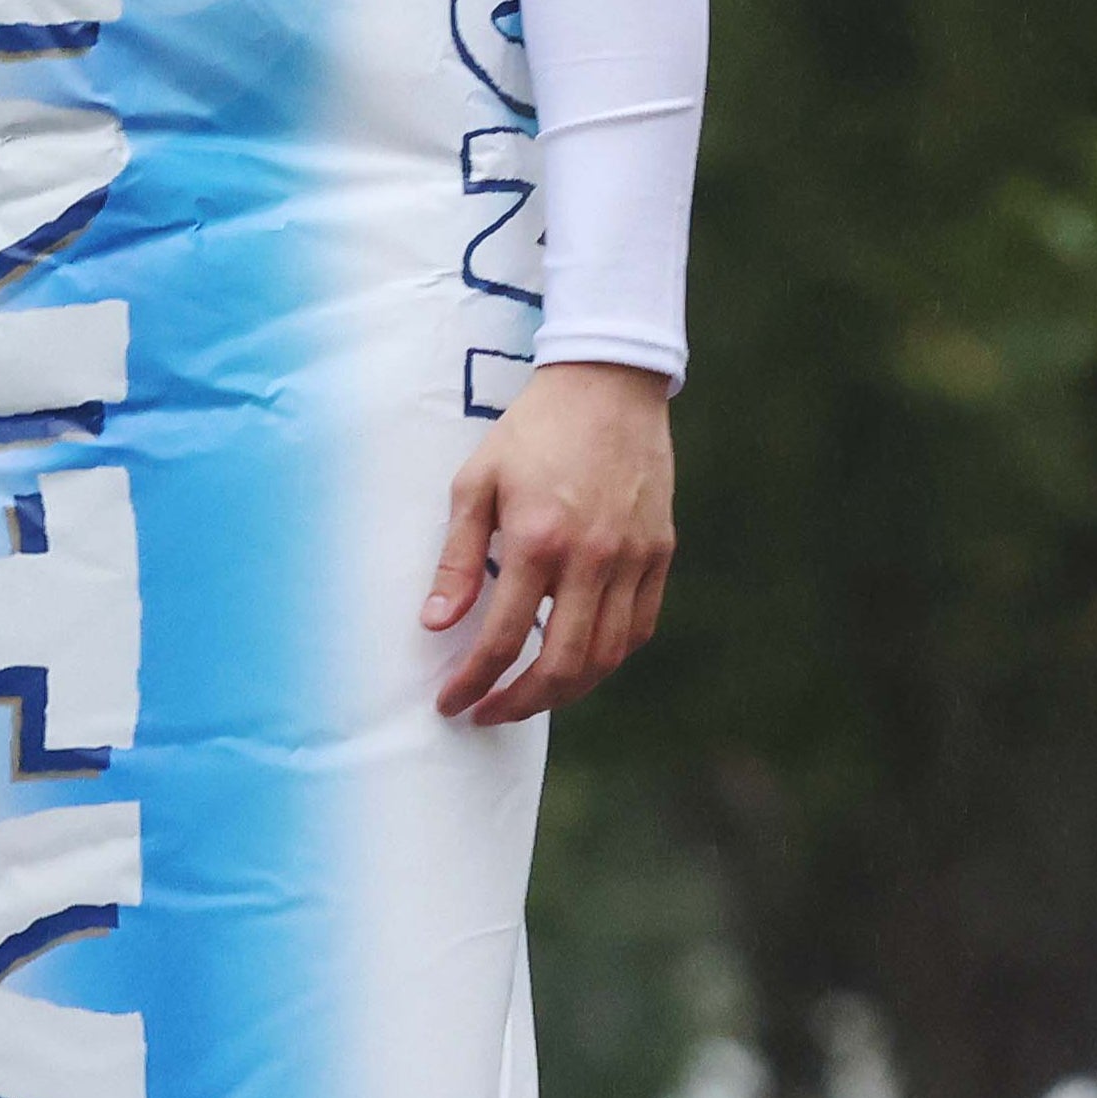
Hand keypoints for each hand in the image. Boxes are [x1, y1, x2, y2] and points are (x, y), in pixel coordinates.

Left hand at [423, 359, 675, 727]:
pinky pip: (639, 627)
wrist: (606, 384)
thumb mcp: (475, 483)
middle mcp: (591, 558)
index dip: (473, 683)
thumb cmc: (531, 431)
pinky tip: (579, 661)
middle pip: (561, 666)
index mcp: (537, 540)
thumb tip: (436, 624)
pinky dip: (608, 658)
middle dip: (519, 704)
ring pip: (606, 657)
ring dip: (564, 691)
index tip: (451, 703)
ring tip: (528, 696)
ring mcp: (632, 558)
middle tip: (488, 713)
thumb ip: (458, 559)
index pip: (502, 639)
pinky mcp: (659, 551)